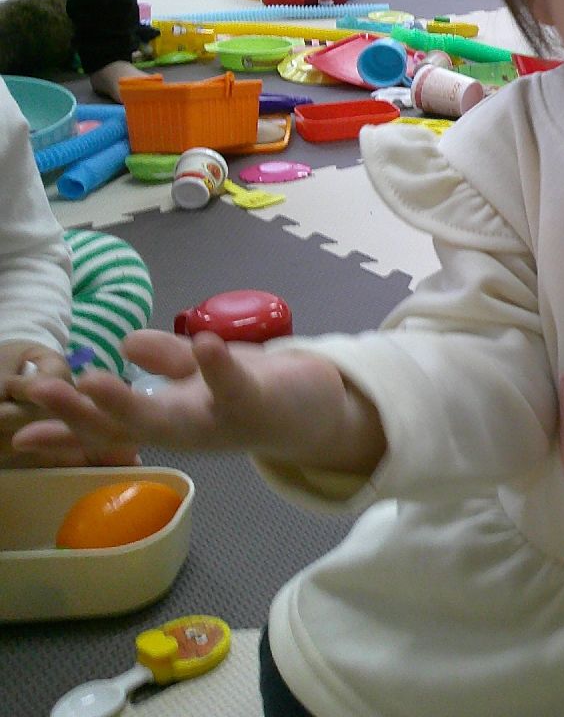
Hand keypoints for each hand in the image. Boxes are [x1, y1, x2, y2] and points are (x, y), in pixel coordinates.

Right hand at [14, 330, 385, 474]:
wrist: (320, 412)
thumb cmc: (251, 390)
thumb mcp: (200, 375)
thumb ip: (166, 361)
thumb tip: (125, 343)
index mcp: (168, 420)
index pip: (110, 427)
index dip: (65, 431)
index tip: (19, 433)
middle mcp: (188, 429)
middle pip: (128, 425)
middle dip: (83, 413)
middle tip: (40, 392)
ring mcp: (221, 420)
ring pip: (170, 418)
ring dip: (132, 400)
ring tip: (96, 377)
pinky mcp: (258, 401)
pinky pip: (236, 385)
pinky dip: (221, 366)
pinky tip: (206, 344)